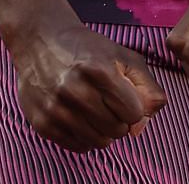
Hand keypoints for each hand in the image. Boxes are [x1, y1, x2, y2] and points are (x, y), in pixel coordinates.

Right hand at [5, 18, 166, 152]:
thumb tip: (149, 116)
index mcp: (99, 71)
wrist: (39, 41)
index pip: (134, 113)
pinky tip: (79, 118)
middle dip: (119, 120)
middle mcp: (75, 91)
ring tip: (94, 111)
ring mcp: (57, 109)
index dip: (133, 107)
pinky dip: (84, 137)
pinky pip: (77, 147)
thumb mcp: (121, 55)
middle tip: (107, 104)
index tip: (124, 98)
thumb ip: (146, 84)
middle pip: (117, 130)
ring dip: (103, 131)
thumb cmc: (85, 48)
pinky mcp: (43, 124)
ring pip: (99, 142)